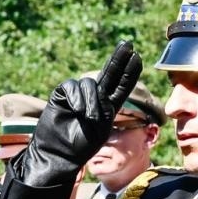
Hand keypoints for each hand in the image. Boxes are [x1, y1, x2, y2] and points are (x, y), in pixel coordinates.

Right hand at [9, 41, 140, 188]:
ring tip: (89, 118)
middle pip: (109, 73)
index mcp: (109, 106)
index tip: (137, 56)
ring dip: (92, 100)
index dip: (129, 71)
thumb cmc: (82, 145)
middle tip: (127, 44)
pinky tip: (77, 110)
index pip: (122, 85)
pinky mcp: (62, 94)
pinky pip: (72, 86)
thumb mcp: (101, 126)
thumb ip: (103, 104)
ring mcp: (78, 95)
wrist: (60, 154)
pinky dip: (76, 97)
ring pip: (89, 83)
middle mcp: (95, 97)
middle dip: (118, 58)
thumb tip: (95, 84)